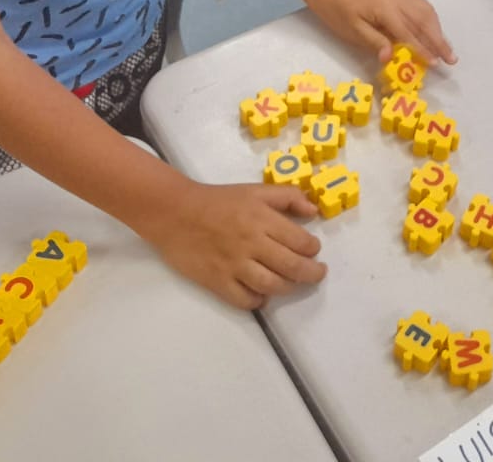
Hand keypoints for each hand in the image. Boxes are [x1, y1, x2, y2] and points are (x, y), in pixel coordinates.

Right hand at [139, 180, 325, 309]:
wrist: (175, 213)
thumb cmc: (218, 201)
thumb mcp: (256, 191)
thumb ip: (288, 197)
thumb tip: (313, 211)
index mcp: (262, 220)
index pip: (300, 241)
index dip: (313, 249)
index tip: (314, 250)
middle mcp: (252, 244)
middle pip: (292, 266)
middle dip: (312, 273)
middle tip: (317, 274)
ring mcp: (234, 265)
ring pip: (272, 285)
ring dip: (288, 287)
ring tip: (292, 283)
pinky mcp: (217, 282)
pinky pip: (244, 300)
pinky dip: (258, 301)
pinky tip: (263, 294)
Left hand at [311, 0, 455, 64]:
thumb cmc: (337, 11)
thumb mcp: (351, 31)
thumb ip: (374, 42)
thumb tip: (391, 58)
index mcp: (385, 10)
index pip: (409, 33)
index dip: (423, 49)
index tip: (435, 63)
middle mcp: (397, 1)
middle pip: (424, 20)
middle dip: (439, 40)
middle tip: (451, 59)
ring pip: (426, 11)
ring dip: (438, 29)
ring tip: (445, 48)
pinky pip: (420, 7)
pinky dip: (431, 20)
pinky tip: (432, 30)